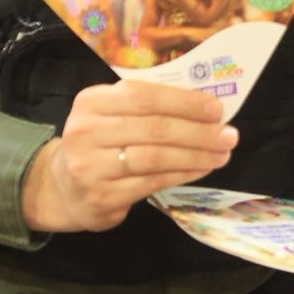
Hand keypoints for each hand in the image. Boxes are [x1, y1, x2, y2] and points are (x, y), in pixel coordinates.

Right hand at [21, 80, 236, 232]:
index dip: (184, 102)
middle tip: (228, 135)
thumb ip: (147, 105)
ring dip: (196, 155)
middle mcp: (86, 132)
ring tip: (221, 154)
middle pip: (154, 128)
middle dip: (198, 131)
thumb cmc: (100, 142)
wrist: (64, 188)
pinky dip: (182, 174)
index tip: (216, 108)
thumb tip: (204, 105)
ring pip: (156, 157)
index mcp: (91, 101)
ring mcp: (91, 167)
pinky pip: (152, 182)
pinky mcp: (102, 197)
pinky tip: (201, 169)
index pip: (144, 96)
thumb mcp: (112, 114)